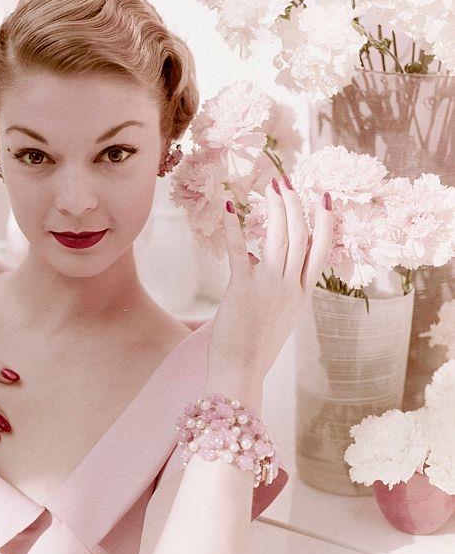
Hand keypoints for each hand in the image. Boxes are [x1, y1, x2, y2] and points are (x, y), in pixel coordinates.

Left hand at [208, 176, 332, 379]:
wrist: (241, 371)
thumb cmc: (253, 347)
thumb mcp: (276, 316)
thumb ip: (275, 289)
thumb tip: (258, 259)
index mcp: (301, 295)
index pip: (320, 251)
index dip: (324, 222)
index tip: (323, 198)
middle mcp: (291, 287)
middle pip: (300, 236)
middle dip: (295, 205)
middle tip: (286, 181)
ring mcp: (270, 287)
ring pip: (280, 238)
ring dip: (276, 209)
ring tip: (272, 186)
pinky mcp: (244, 288)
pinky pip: (240, 250)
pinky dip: (234, 227)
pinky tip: (230, 207)